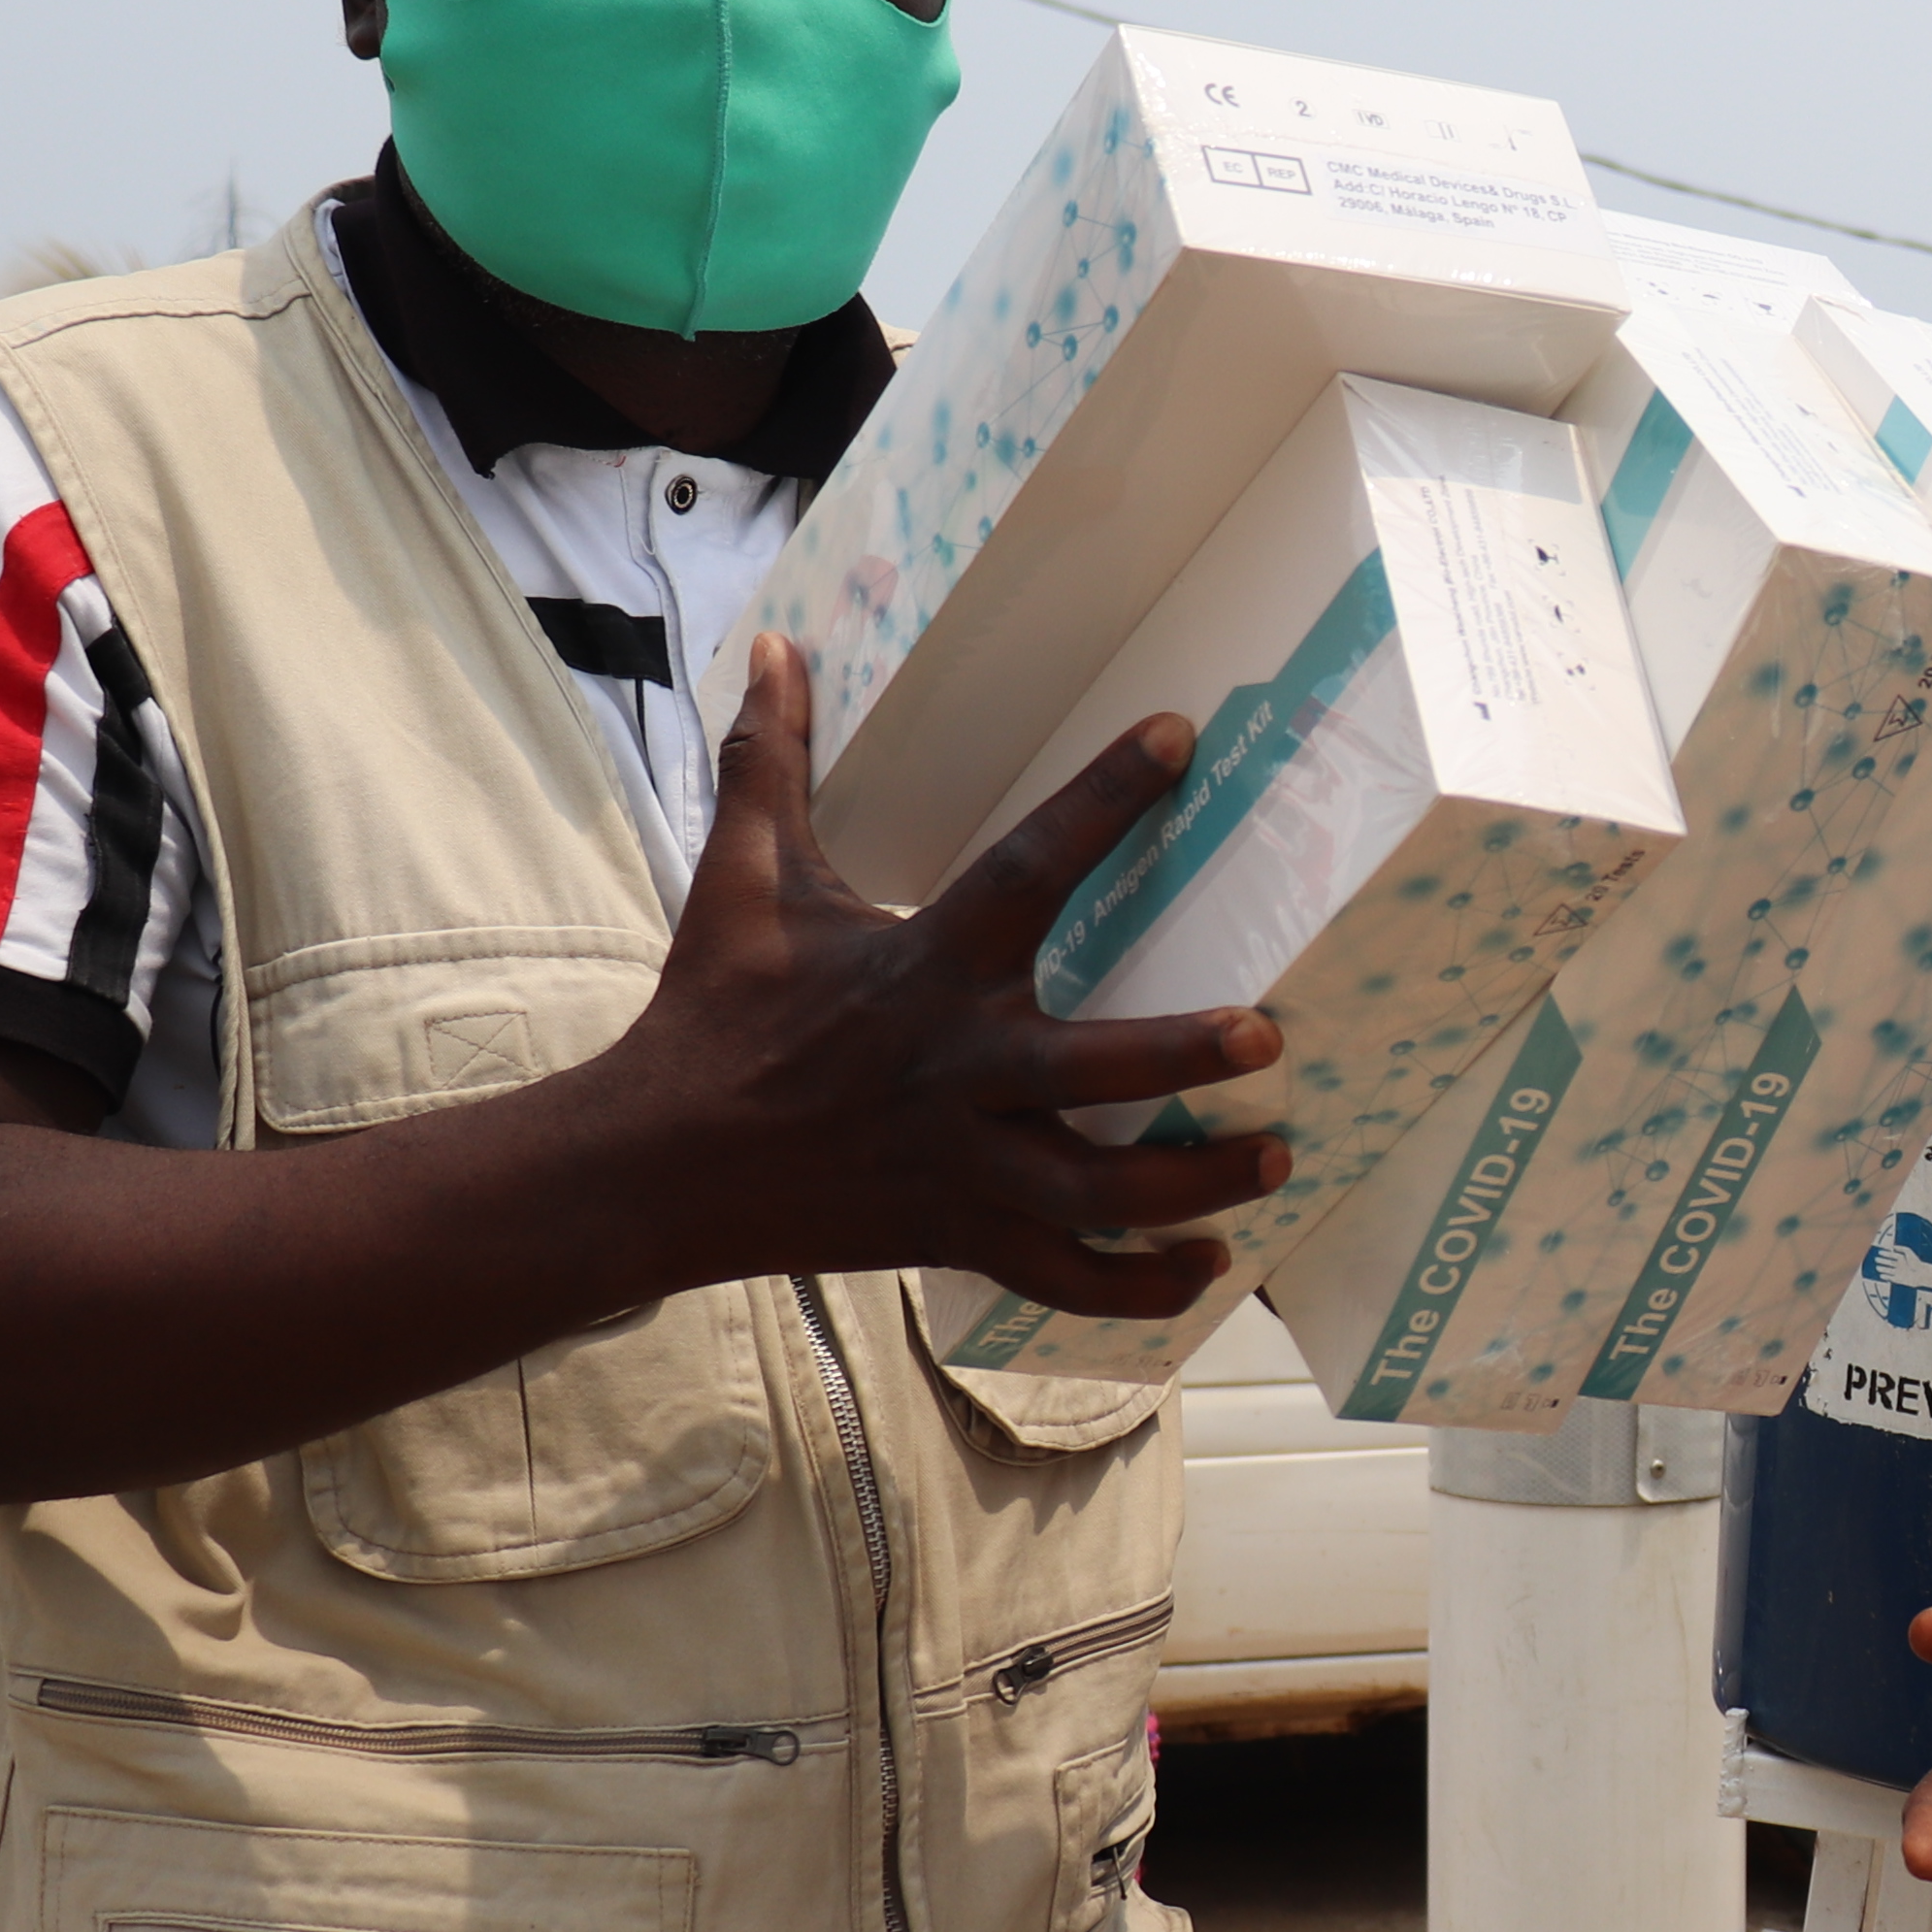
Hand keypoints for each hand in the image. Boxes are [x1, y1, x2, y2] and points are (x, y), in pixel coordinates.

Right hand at [593, 641, 1292, 1318]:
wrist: (655, 1165)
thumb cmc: (713, 1014)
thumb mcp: (744, 881)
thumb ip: (774, 763)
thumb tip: (772, 645)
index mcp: (920, 967)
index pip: (1025, 868)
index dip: (1101, 799)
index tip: (1180, 736)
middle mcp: (955, 1068)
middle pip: (1085, 1069)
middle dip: (1178, 1055)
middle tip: (1268, 1034)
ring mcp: (961, 1162)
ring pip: (1093, 1189)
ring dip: (1189, 1181)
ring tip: (1275, 1162)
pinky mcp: (957, 1234)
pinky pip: (1060, 1276)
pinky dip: (1135, 1286)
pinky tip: (1207, 1267)